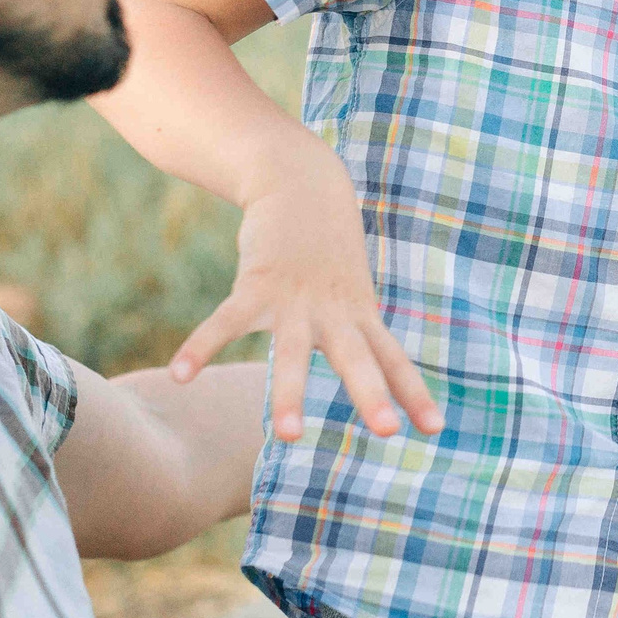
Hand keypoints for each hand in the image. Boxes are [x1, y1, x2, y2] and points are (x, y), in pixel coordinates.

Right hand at [168, 131, 442, 443]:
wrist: (300, 180)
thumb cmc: (328, 250)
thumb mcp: (352, 292)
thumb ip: (359, 335)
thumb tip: (376, 375)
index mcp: (360, 316)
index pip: (393, 360)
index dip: (414, 393)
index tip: (437, 429)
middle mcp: (333, 312)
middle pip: (357, 359)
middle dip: (371, 396)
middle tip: (388, 433)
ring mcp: (295, 299)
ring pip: (293, 352)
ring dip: (291, 394)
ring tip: (289, 437)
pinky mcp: (256, 285)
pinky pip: (225, 322)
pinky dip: (200, 348)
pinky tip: (181, 376)